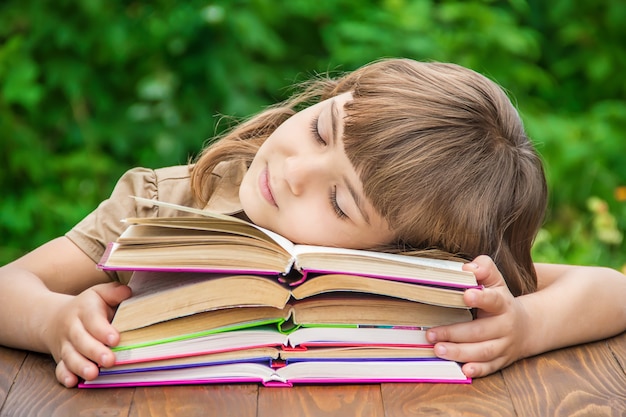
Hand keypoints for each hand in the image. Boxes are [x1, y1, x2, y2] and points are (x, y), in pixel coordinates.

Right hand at [44, 282, 131, 386]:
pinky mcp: (60, 359)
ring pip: (70, 356)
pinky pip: (59, 368)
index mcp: (84, 310)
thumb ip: (113, 292)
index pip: (93, 320)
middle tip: (110, 360)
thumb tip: (128, 292)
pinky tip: (72, 382)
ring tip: (93, 374)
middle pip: (81, 340)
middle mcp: (72, 328)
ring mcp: (65, 345)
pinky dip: (64, 376)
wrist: (52, 318)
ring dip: (81, 366)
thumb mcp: (99, 294)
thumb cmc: (87, 306)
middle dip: (95, 351)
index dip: (103, 330)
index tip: (115, 339)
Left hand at [425, 255, 530, 377]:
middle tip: (431, 334)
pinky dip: (478, 370)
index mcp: (503, 304)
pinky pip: (490, 367)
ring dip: (460, 352)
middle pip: (481, 331)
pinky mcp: (502, 360)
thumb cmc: (499, 300)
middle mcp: (505, 326)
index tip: (466, 295)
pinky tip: (463, 370)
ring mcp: (504, 345)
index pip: (494, 300)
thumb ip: (484, 268)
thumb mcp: (495, 281)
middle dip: (455, 333)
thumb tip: (468, 267)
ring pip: (483, 352)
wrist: (525, 327)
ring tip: (438, 349)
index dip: (481, 297)